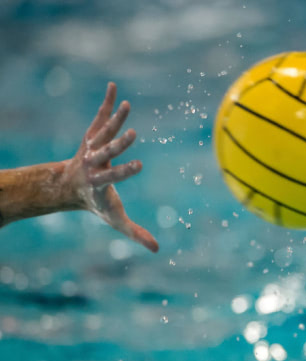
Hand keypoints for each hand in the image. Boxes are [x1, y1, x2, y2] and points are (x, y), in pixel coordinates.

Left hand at [61, 82, 158, 251]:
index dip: (125, 171)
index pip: (112, 176)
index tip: (140, 165)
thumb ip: (135, 233)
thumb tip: (157, 249)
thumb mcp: (115, 219)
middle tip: (133, 134)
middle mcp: (91, 162)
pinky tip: (114, 88)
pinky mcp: (92, 136)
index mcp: (97, 182)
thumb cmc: (98, 204)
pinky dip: (107, 104)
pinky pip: (100, 118)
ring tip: (128, 106)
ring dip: (115, 119)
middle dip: (119, 144)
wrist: (70, 186)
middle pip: (106, 151)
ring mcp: (90, 147)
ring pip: (103, 132)